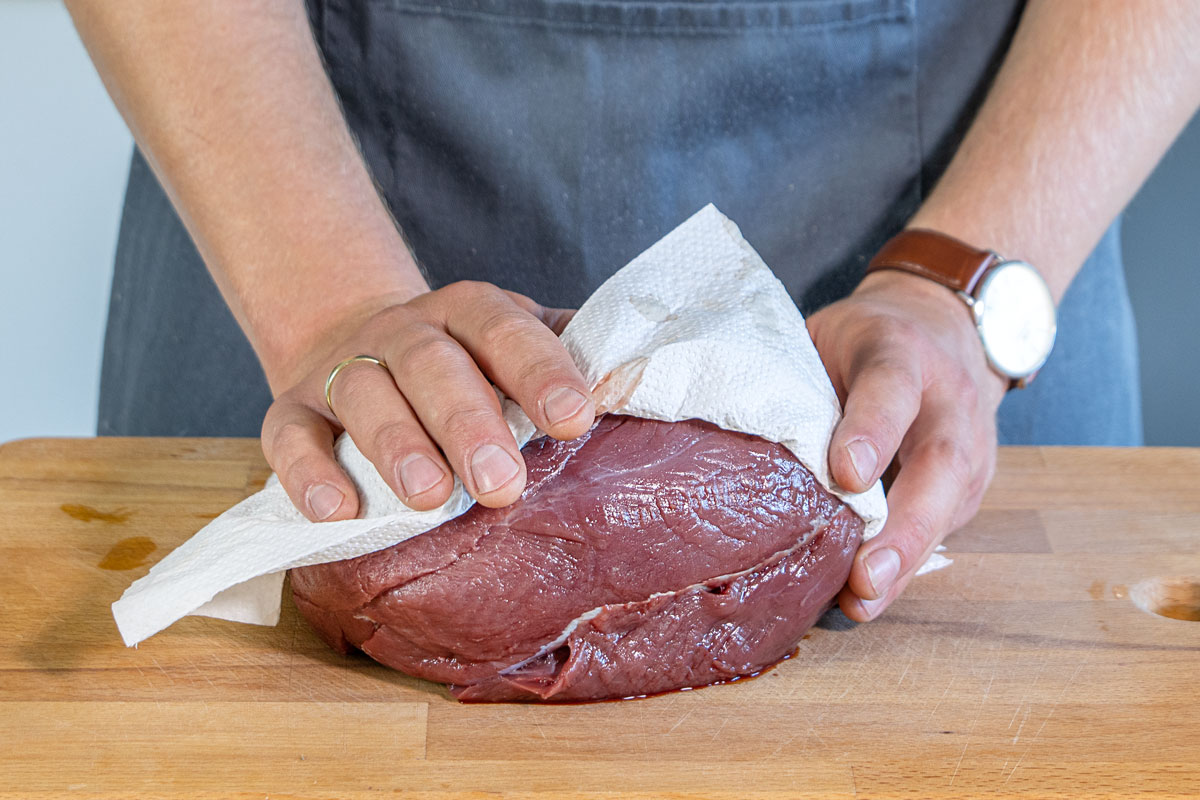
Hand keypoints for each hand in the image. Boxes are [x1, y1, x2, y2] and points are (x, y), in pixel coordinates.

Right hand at [261, 281, 594, 520]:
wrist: (356, 338)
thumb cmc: (463, 362)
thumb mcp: (515, 344)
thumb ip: (565, 358)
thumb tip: (633, 385)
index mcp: (469, 312)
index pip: (505, 329)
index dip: (539, 370)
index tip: (574, 419)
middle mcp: (404, 333)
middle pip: (432, 366)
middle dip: (468, 423)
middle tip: (501, 484)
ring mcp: (342, 367)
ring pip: (363, 394)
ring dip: (396, 445)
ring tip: (428, 498)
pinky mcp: (290, 409)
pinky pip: (289, 434)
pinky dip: (307, 470)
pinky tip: (338, 509)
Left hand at [806, 269, 1008, 621]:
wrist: (940, 329)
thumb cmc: (860, 344)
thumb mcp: (825, 340)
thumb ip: (798, 383)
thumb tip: (724, 445)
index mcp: (900, 350)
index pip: (891, 386)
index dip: (872, 430)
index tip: (846, 475)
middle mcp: (948, 399)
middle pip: (941, 463)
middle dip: (905, 526)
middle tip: (867, 576)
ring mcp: (972, 445)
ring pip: (950, 505)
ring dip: (907, 560)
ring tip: (865, 601)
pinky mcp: (971, 485)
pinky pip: (943, 527)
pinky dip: (906, 566)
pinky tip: (869, 597)